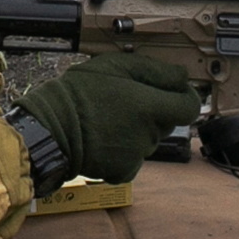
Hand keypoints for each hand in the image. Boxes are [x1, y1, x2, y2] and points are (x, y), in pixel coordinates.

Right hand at [15, 55, 200, 184]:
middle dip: (154, 111)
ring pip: (149, 140)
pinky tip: (106, 138)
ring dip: (137, 130)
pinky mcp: (123, 172)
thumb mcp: (115, 67)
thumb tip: (181, 76)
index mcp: (148, 106)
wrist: (50, 129)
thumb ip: (154, 71)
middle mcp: (147, 134)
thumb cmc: (78, 94)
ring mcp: (136, 156)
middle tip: (126, 100)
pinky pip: (134, 159)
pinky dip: (124, 150)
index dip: (184, 96)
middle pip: (167, 123)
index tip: (173, 91)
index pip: (188, 106)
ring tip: (109, 118)